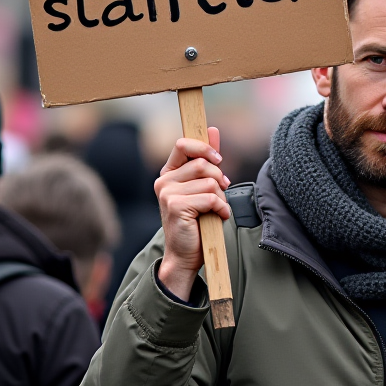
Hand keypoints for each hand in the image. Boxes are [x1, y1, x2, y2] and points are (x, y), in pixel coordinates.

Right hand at [155, 126, 230, 301]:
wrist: (186, 254)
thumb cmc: (196, 221)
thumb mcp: (202, 187)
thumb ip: (206, 160)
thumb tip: (212, 130)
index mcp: (168, 173)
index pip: (183, 144)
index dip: (204, 148)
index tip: (218, 160)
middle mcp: (164, 181)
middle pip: (202, 164)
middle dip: (219, 178)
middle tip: (222, 193)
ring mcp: (167, 194)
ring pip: (209, 182)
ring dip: (221, 198)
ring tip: (217, 209)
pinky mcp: (176, 207)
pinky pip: (210, 198)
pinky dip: (221, 208)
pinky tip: (218, 217)